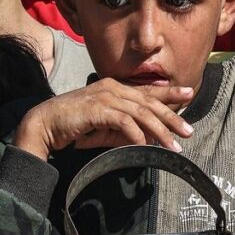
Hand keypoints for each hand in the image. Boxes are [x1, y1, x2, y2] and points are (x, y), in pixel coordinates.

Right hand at [14, 78, 194, 159]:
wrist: (45, 124)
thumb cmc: (74, 126)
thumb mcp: (104, 127)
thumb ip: (124, 129)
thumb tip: (147, 138)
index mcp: (115, 88)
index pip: (147, 91)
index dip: (170, 93)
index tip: (189, 94)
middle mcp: (112, 88)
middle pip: (149, 102)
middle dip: (171, 116)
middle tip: (188, 131)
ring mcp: (105, 96)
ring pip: (141, 112)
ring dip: (159, 130)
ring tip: (172, 145)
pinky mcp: (98, 108)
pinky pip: (125, 122)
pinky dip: (137, 135)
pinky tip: (145, 147)